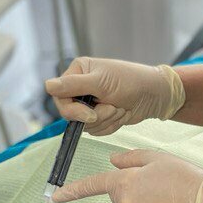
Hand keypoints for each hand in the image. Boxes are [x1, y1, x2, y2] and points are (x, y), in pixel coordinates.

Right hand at [44, 57, 185, 135]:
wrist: (155, 95)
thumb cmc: (132, 81)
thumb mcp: (102, 82)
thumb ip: (73, 84)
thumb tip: (46, 85)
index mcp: (78, 72)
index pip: (59, 96)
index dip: (73, 110)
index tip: (90, 114)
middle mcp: (81, 87)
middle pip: (71, 114)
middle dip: (95, 116)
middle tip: (112, 108)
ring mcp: (90, 103)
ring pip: (85, 125)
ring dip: (106, 120)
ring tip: (121, 106)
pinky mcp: (100, 116)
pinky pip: (96, 130)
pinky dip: (111, 125)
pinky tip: (122, 113)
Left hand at [53, 148, 202, 202]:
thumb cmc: (187, 178)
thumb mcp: (159, 159)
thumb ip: (131, 159)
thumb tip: (112, 161)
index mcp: (125, 181)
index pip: (94, 184)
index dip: (74, 189)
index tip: (56, 196)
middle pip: (120, 198)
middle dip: (133, 192)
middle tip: (162, 188)